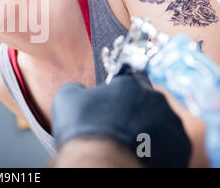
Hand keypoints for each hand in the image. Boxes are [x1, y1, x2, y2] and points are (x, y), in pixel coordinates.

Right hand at [51, 72, 191, 166]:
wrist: (102, 164)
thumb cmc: (83, 130)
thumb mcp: (66, 99)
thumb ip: (77, 87)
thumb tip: (82, 90)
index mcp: (129, 83)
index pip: (124, 83)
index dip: (114, 96)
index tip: (107, 109)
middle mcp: (155, 98)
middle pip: (144, 102)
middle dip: (133, 112)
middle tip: (117, 128)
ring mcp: (172, 122)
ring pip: (160, 121)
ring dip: (147, 129)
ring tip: (129, 144)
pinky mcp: (181, 146)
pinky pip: (170, 142)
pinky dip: (158, 147)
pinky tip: (141, 153)